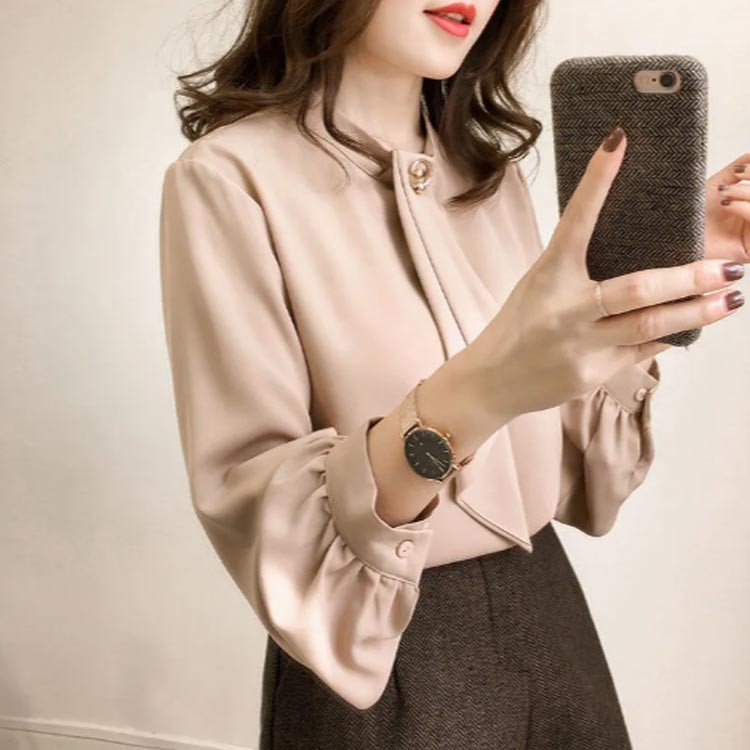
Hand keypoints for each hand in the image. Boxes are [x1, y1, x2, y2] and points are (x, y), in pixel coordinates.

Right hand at [465, 127, 744, 422]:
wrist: (492, 381)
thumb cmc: (518, 326)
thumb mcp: (539, 287)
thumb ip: (578, 272)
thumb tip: (635, 248)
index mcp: (548, 276)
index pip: (575, 222)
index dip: (596, 183)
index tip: (619, 142)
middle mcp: (566, 309)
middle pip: (636, 291)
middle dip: (688, 278)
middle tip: (730, 268)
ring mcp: (581, 346)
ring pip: (650, 326)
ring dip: (696, 312)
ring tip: (732, 298)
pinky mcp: (592, 374)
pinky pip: (642, 351)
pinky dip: (669, 335)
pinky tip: (691, 325)